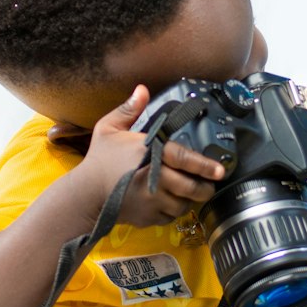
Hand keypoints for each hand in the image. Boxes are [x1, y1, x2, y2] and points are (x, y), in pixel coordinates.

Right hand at [77, 85, 225, 227]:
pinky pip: (170, 217)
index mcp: (149, 154)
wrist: (86, 194)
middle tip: (210, 185)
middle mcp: (155, 179)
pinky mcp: (148, 218)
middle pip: (191, 187)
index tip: (220, 170)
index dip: (205, 165)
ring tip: (190, 193)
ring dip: (189, 200)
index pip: (184, 159)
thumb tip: (143, 89)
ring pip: (183, 205)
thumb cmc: (99, 160)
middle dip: (205, 188)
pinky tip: (172, 202)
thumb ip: (128, 110)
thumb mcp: (109, 129)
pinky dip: (174, 211)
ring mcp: (152, 201)